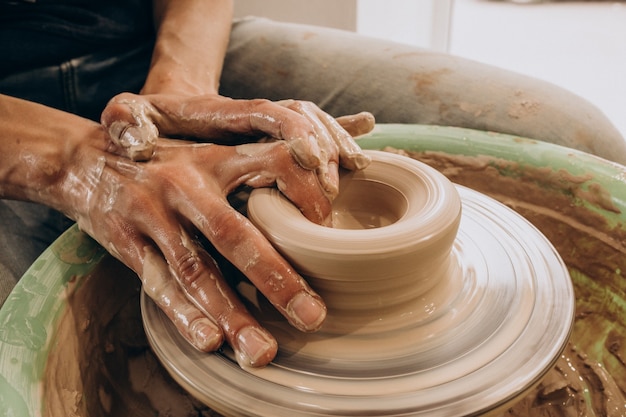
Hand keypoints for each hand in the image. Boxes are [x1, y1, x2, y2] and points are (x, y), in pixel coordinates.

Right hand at [67, 137, 335, 367]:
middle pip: (236, 234)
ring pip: (196, 271)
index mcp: (217, 157)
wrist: (84, 158)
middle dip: (277, 278)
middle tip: (313, 316)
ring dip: (232, 314)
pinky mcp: (126, 242)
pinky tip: (210, 341)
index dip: (307, 193)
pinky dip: (184, 315)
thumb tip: (326, 179)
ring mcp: (153, 214)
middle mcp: (187, 184)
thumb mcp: (209, 149)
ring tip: (264, 351)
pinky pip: (158, 284)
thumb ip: (255, 164)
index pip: (275, 163)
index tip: (330, 233)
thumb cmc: (165, 159)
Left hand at [100, 92, 373, 198]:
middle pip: (303, 122)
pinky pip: (322, 137)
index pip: (269, 113)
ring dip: (339, 148)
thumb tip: (132, 134)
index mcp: (226, 112)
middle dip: (322, 153)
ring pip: (320, 128)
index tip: (311, 161)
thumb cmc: (151, 124)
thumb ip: (128, 121)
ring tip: (354, 171)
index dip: (295, 133)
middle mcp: (256, 117)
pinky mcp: (281, 143)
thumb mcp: (130, 118)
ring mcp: (273, 128)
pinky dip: (344, 144)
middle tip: (329, 194)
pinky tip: (362, 160)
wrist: (166, 115)